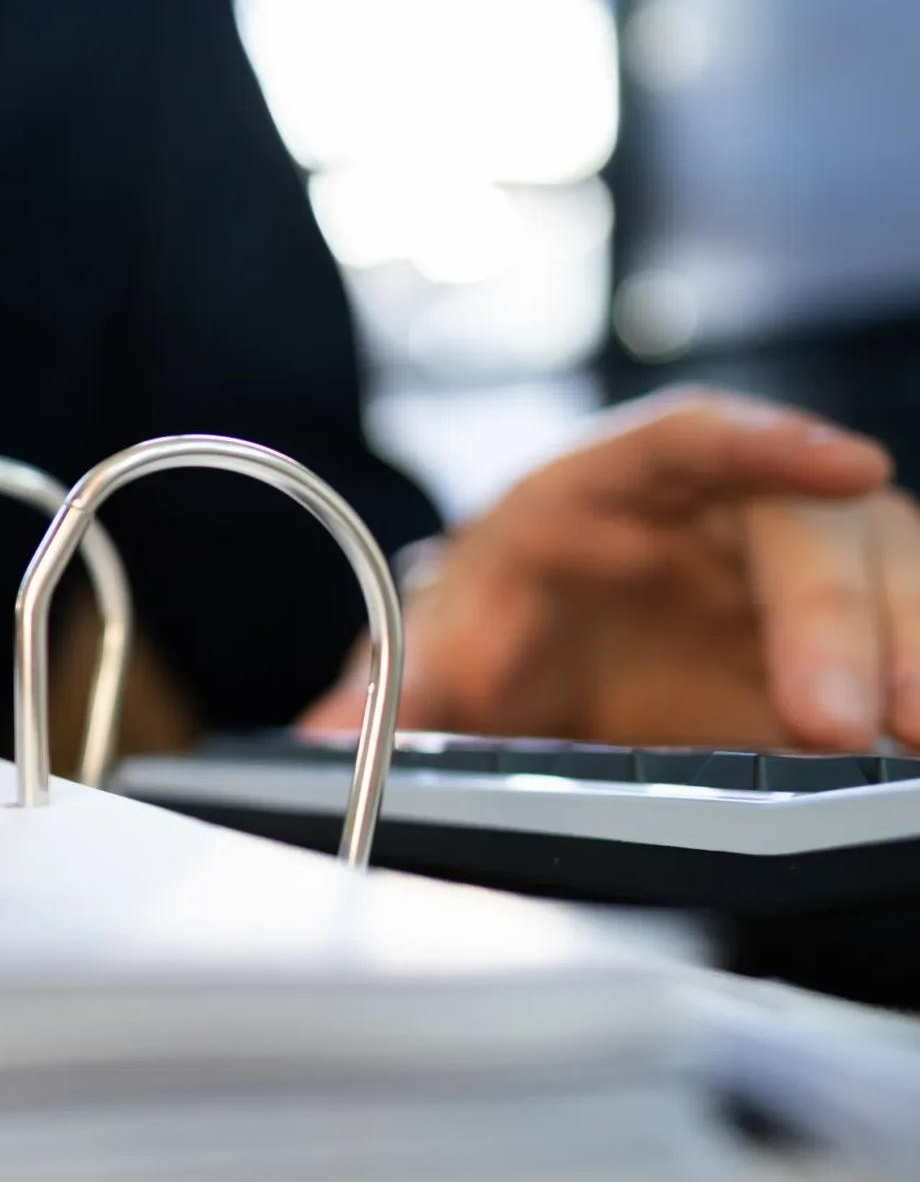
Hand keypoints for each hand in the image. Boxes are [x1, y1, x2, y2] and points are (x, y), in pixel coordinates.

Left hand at [303, 390, 919, 749]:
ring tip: (907, 740)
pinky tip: (912, 744)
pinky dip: (912, 675)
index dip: (769, 443)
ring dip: (907, 650)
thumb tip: (320, 737)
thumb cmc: (501, 617)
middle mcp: (721, 512)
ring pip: (884, 578)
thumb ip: (386, 688)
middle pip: (807, 527)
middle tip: (838, 714)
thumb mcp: (435, 646)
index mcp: (610, 484)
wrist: (532, 657)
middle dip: (835, 615)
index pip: (695, 436)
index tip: (836, 463)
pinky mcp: (838, 641)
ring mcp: (793, 572)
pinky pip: (897, 641)